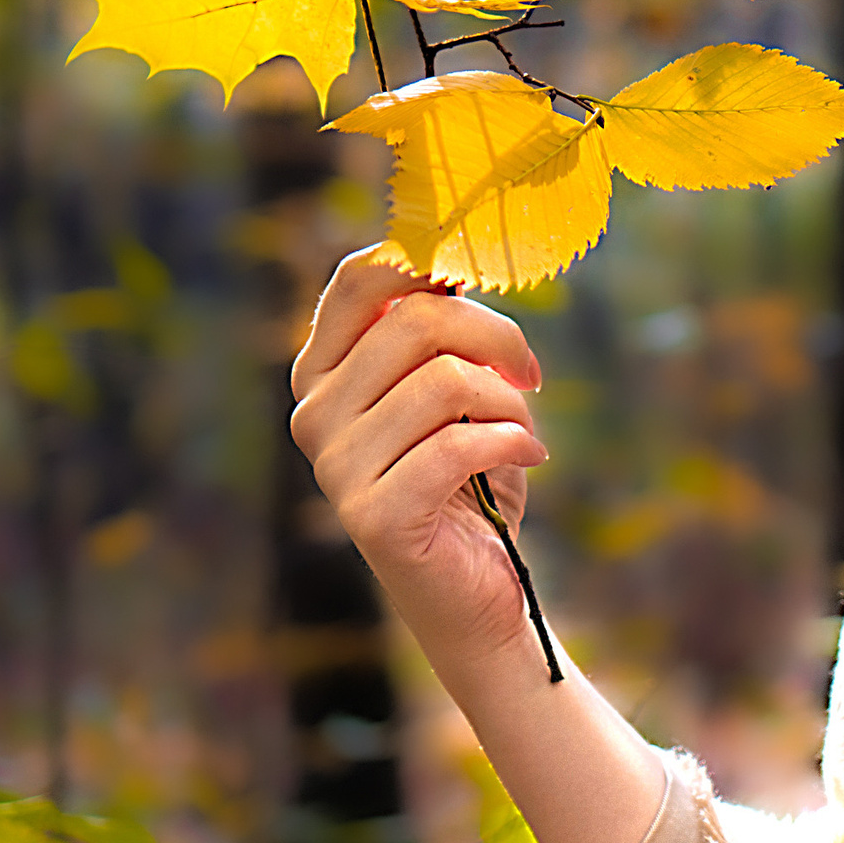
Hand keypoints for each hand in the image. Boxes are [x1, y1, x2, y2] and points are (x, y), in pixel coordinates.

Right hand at [288, 245, 549, 674]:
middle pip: (417, 319)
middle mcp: (313, 413)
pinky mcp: (372, 515)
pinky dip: (513, 442)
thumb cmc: (471, 476)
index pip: (359, 277)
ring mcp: (335, 467)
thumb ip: (443, 330)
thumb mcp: (456, 388)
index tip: (485, 287)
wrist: (478, 586)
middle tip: (530, 375)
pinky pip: (458, 444)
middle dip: (497, 337)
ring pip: (445, 380)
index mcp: (323, 371)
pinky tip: (528, 457)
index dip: (431, 261)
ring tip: (521, 430)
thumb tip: (456, 256)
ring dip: (508, 401)